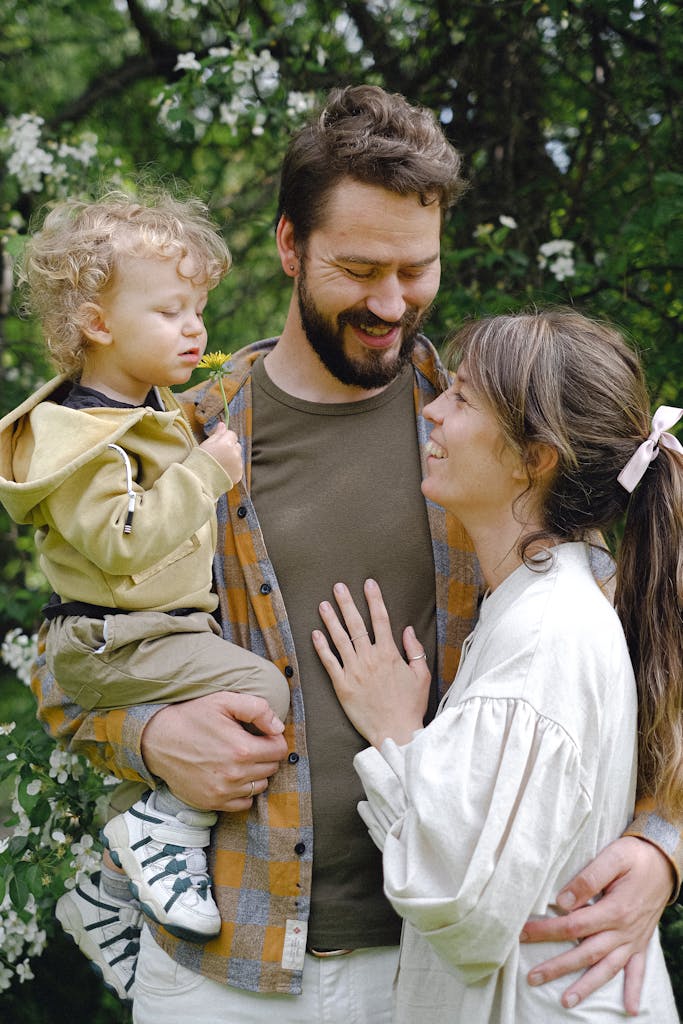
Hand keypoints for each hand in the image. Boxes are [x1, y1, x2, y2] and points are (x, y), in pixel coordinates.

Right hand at [141, 691, 287, 811]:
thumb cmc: (192, 717)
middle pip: (272, 768)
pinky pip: (244, 803)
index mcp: (242, 749)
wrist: (157, 739)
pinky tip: (232, 776)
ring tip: (240, 759)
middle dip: (266, 755)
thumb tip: (278, 727)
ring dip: (256, 773)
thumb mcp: (224, 701)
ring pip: (260, 786)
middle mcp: (235, 774)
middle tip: (249, 743)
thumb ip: (257, 709)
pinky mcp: (212, 802)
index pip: (280, 750)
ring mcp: (223, 791)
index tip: (263, 734)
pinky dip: (244, 791)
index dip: (274, 739)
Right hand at [200, 422, 242, 483]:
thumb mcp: (206, 444)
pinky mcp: (239, 474)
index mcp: (226, 443)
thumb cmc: (200, 460)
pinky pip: (238, 468)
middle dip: (230, 448)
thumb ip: (217, 434)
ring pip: (238, 457)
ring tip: (219, 464)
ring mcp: (238, 465)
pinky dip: (232, 469)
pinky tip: (222, 471)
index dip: (225, 438)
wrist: (199, 481)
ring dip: (232, 458)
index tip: (218, 444)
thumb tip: (222, 424)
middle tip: (218, 455)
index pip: (232, 434)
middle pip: (236, 445)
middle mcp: (235, 453)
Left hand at [312, 578, 430, 747]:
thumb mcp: (422, 675)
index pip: (381, 619)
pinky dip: (322, 647)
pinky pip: (329, 662)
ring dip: (330, 620)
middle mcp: (370, 658)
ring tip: (323, 605)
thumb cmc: (411, 705)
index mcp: (389, 654)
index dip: (374, 599)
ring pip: (339, 639)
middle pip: (356, 624)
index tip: (368, 583)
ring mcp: (354, 671)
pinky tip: (315, 634)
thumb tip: (407, 629)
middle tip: (338, 587)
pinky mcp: (342, 686)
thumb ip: (414, 650)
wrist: (395, 732)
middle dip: (347, 603)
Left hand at [521, 836, 673, 1014]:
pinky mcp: (642, 942)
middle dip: (558, 966)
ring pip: (607, 968)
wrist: (664, 862)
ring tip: (566, 1002)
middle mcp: (623, 930)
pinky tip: (629, 1009)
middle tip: (533, 977)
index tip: (523, 934)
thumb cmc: (634, 857)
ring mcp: (633, 939)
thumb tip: (563, 900)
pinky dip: (634, 990)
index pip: (573, 925)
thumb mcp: (612, 858)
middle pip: (585, 953)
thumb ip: (588, 879)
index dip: (547, 931)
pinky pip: (638, 970)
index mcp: (614, 910)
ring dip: (587, 986)